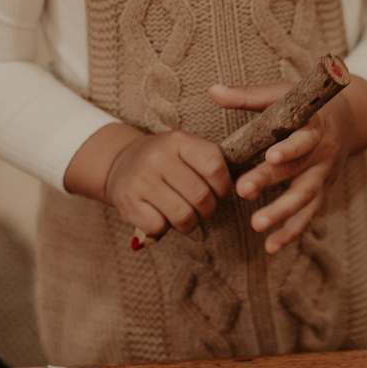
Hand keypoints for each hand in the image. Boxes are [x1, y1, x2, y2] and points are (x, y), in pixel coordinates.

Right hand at [64, 122, 230, 240]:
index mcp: (178, 140)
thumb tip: (245, 185)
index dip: (223, 186)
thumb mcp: (186, 149)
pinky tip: (162, 216)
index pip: (215, 167)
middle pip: (201, 196)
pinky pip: (159, 226)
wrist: (120, 162)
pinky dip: (165, 227)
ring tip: (185, 215)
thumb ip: (210, 162)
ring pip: (183, 215)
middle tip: (201, 207)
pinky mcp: (128, 202)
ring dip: (189, 222)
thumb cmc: (165, 160)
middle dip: (207, 208)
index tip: (217, 190)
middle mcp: (157, 157)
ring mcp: (141, 180)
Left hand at [207, 75, 366, 254]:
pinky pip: (308, 215)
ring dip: (282, 213)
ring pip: (305, 197)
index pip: (303, 138)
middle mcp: (321, 152)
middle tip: (243, 190)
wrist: (347, 119)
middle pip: (297, 170)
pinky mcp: (320, 192)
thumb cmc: (305, 106)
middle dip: (270, 180)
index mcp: (314, 126)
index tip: (270, 155)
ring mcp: (323, 175)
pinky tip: (272, 246)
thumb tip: (213, 91)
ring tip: (257, 224)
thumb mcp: (282, 94)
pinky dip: (291, 231)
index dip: (289, 148)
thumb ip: (248, 95)